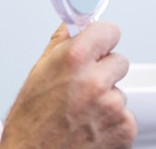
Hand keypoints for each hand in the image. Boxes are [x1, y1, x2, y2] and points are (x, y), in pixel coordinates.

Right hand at [0, 21, 136, 148]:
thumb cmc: (30, 120)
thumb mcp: (38, 72)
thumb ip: (60, 44)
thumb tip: (71, 26)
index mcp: (74, 59)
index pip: (109, 30)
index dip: (101, 37)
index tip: (97, 43)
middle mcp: (96, 80)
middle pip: (119, 60)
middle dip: (104, 69)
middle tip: (83, 84)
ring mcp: (114, 106)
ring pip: (120, 90)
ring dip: (106, 98)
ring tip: (81, 111)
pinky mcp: (125, 129)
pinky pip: (125, 115)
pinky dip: (111, 120)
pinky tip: (89, 126)